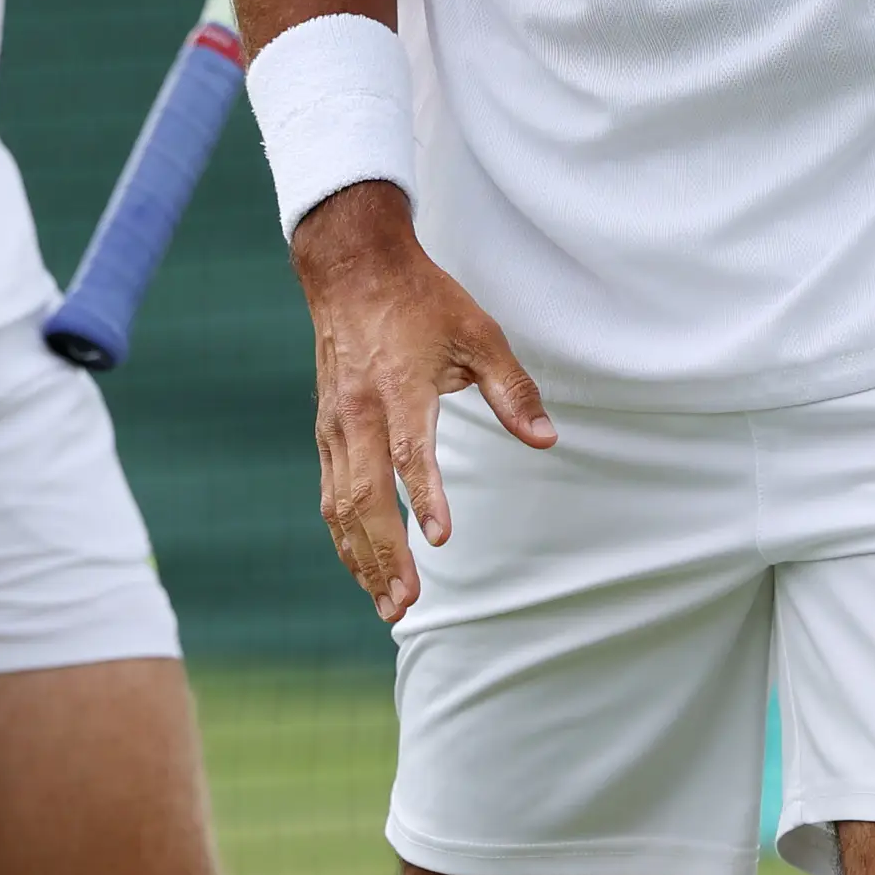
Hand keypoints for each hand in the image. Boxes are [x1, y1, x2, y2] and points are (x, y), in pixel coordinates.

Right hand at [290, 182, 555, 623]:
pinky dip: (345, 536)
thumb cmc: (421, 301)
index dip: (423, 495)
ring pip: (340, 505)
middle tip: (406, 604)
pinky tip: (363, 566)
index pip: (408, 451)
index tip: (439, 538)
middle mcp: (360, 413)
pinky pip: (331, 494)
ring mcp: (337, 425)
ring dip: (362, 559)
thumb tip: (547, 440)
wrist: (352, 269)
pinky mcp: (326, 431)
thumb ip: (512, 390)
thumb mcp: (478, 333)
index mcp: (400, 388)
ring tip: (388, 604)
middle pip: (364, 496)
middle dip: (384, 555)